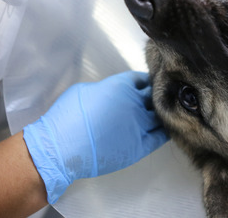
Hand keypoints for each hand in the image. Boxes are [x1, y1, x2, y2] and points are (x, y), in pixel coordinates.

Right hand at [22, 71, 168, 202]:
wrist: (62, 147)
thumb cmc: (68, 115)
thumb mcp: (84, 90)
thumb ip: (104, 88)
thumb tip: (110, 94)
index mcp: (121, 86)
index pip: (141, 79)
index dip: (143, 81)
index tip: (145, 84)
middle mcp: (135, 103)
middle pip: (153, 96)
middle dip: (154, 96)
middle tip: (153, 99)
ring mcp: (140, 125)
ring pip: (160, 115)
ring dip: (160, 113)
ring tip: (161, 113)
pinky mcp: (140, 146)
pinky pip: (160, 136)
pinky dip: (164, 130)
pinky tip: (164, 128)